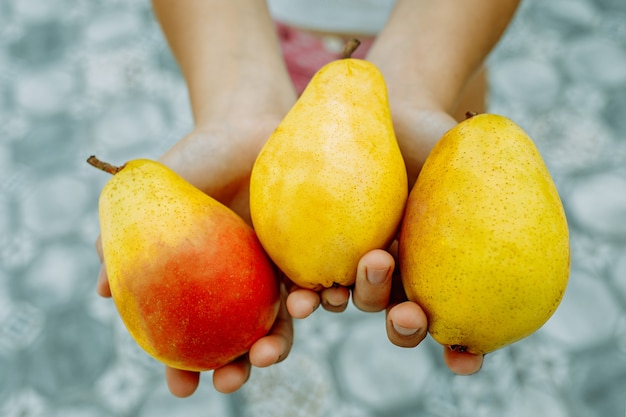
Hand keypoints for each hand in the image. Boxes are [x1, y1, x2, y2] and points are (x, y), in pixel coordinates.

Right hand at [95, 117, 294, 396]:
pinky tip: (322, 300)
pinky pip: (319, 283)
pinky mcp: (309, 250)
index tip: (182, 389)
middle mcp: (239, 284)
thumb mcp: (150, 196)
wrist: (245, 123)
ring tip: (270, 344)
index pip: (190, 337)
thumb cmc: (196, 159)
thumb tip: (103, 293)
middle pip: (240, 341)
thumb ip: (124, 240)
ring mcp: (275, 270)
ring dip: (279, 343)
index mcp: (200, 282)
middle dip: (238, 368)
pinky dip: (323, 300)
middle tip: (231, 377)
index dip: (184, 369)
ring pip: (283, 322)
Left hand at [284, 102, 483, 374]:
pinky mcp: (319, 242)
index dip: (462, 353)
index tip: (464, 360)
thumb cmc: (441, 139)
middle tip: (408, 316)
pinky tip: (298, 299)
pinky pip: (310, 273)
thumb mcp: (480, 161)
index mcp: (441, 272)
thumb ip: (506, 190)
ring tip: (338, 294)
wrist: (388, 113)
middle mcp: (401, 274)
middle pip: (402, 319)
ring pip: (355, 299)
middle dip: (405, 327)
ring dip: (350, 305)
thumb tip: (536, 204)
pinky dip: (305, 294)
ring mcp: (359, 259)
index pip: (456, 326)